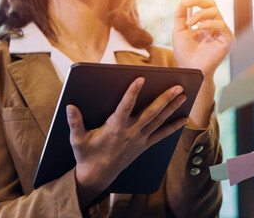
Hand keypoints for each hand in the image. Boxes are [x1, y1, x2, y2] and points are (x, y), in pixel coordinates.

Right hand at [66, 78, 187, 205]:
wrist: (97, 176)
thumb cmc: (87, 155)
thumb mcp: (77, 140)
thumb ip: (74, 123)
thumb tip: (70, 107)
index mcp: (114, 128)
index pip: (125, 107)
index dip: (132, 93)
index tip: (141, 79)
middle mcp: (130, 132)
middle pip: (151, 113)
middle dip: (165, 99)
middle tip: (178, 87)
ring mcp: (139, 139)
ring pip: (159, 121)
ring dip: (172, 108)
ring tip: (183, 96)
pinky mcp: (144, 145)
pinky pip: (161, 135)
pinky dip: (173, 127)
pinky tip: (184, 119)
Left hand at [172, 0, 233, 78]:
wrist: (190, 70)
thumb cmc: (185, 53)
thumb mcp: (179, 30)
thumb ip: (180, 14)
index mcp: (206, 23)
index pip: (205, 4)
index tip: (185, 0)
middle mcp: (216, 26)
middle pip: (212, 4)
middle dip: (198, 0)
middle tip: (187, 2)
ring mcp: (222, 32)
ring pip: (215, 11)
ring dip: (200, 14)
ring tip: (189, 23)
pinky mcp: (228, 40)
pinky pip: (221, 24)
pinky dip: (209, 23)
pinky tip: (199, 28)